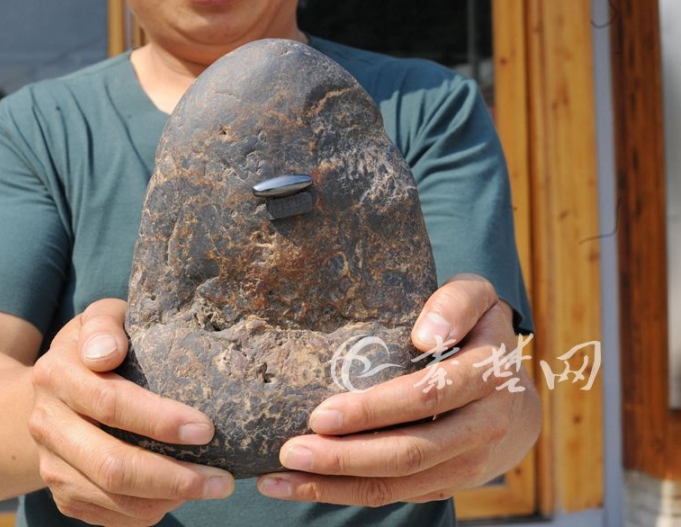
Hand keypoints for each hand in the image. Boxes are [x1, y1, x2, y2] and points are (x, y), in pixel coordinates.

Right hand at [29, 299, 234, 525]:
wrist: (46, 391)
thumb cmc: (94, 346)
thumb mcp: (99, 319)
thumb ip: (104, 325)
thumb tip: (107, 353)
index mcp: (57, 375)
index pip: (109, 403)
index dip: (159, 420)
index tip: (207, 428)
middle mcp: (47, 424)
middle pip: (111, 465)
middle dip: (173, 476)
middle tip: (222, 479)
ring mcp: (51, 464)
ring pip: (112, 497)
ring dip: (168, 499)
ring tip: (213, 487)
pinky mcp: (61, 494)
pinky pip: (108, 516)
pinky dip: (149, 511)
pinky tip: (179, 495)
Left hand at [257, 274, 541, 505]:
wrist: (515, 394)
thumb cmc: (479, 334)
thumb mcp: (478, 300)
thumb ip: (455, 303)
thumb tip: (425, 335)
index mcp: (487, 377)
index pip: (426, 397)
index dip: (372, 410)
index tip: (321, 414)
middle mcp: (484, 428)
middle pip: (409, 452)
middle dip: (344, 456)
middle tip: (290, 450)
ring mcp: (467, 465)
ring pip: (397, 484)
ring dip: (335, 485)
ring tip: (279, 479)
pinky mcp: (446, 484)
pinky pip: (394, 495)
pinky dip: (345, 494)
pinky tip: (301, 486)